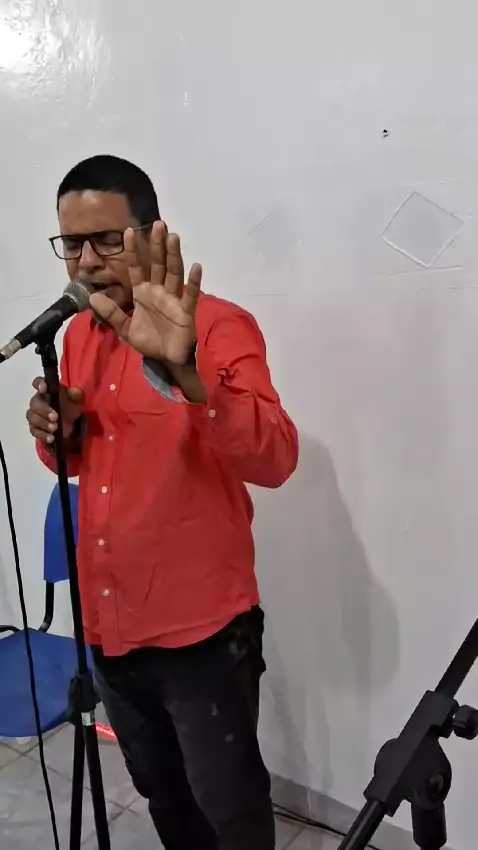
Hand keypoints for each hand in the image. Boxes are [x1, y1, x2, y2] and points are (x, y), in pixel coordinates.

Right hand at [26, 377, 83, 444]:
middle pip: (34, 403)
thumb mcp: (77, 400)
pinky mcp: (35, 428)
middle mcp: (38, 401)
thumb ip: (76, 394)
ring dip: (43, 423)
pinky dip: (42, 435)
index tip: (44, 388)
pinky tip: (51, 438)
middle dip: (44, 410)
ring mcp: (34, 415)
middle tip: (56, 417)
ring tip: (55, 428)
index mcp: (47, 391)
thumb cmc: (70, 406)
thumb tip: (74, 391)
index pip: (38, 382)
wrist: (71, 424)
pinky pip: (34, 431)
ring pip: (33, 418)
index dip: (39, 384)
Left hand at [90, 221, 201, 365]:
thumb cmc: (149, 341)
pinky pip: (189, 294)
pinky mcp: (185, 311)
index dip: (132, 251)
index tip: (128, 231)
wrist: (166, 359)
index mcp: (142, 293)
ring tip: (173, 237)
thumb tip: (93, 297)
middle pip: (158, 264)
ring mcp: (173, 299)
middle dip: (157, 245)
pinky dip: (194, 281)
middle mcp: (158, 291)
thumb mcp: (125, 328)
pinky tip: (196, 266)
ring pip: (174, 273)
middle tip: (158, 224)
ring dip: (173, 255)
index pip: (136, 268)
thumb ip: (111, 313)